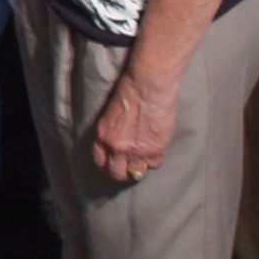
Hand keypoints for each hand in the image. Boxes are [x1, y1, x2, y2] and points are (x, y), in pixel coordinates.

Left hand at [88, 67, 178, 183]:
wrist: (149, 85)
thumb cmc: (132, 91)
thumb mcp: (113, 114)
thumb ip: (114, 132)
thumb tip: (121, 146)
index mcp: (103, 135)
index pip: (100, 162)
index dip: (108, 166)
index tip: (115, 165)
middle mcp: (116, 147)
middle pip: (117, 173)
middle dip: (123, 173)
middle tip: (131, 167)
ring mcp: (135, 151)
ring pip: (136, 173)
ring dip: (141, 167)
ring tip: (146, 156)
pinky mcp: (154, 150)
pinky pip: (155, 164)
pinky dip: (156, 159)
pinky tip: (157, 146)